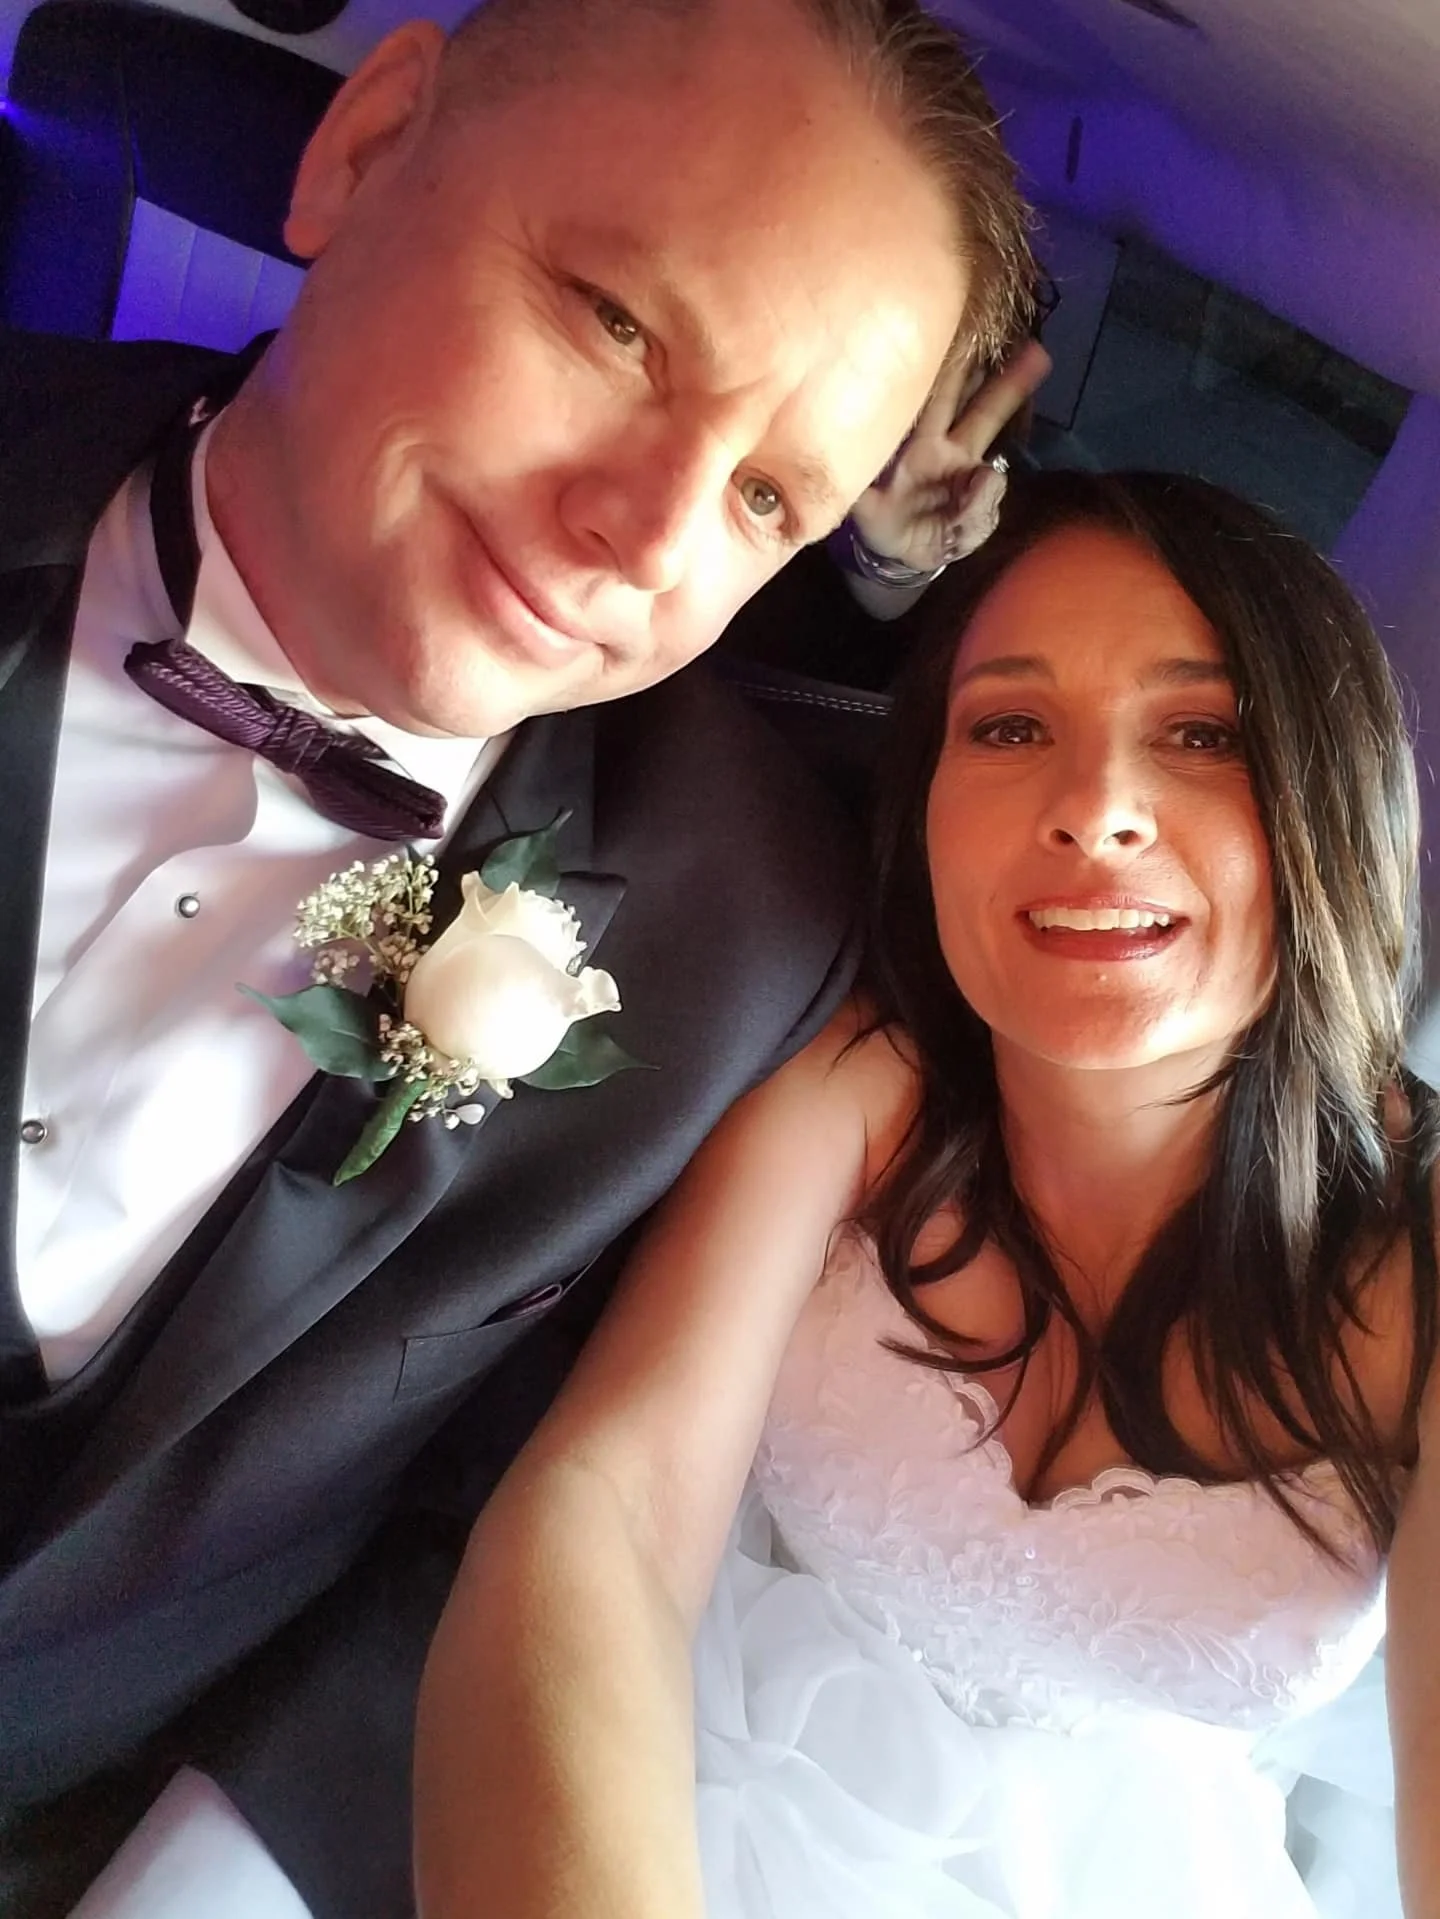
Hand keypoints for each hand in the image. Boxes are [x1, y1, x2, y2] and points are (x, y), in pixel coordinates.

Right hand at [849, 339, 1051, 570]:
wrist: (899, 560)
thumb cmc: (940, 536)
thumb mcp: (969, 532)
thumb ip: (982, 509)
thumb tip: (988, 474)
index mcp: (961, 451)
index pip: (988, 411)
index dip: (1010, 383)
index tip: (1034, 350)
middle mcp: (932, 441)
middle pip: (950, 393)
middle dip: (966, 355)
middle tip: (982, 312)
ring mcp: (896, 452)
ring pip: (907, 405)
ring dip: (914, 372)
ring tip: (923, 330)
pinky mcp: (863, 474)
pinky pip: (860, 448)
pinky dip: (860, 425)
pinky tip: (854, 387)